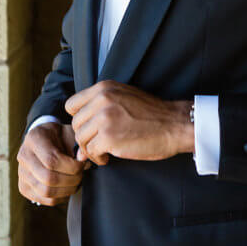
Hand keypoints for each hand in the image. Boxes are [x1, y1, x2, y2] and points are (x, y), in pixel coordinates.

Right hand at [16, 122, 89, 205]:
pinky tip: (67, 187)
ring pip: (46, 192)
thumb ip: (77, 145)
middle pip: (48, 178)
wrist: (43, 139)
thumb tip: (83, 159)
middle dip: (71, 180)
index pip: (51, 160)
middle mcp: (24, 156)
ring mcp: (22, 174)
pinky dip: (62, 197)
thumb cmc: (58, 136)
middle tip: (81, 174)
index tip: (82, 164)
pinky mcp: (24, 188)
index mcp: (34, 139)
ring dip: (68, 190)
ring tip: (76, 181)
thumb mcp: (68, 133)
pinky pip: (46, 200)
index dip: (71, 166)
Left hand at [64, 80, 193, 165]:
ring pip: (81, 139)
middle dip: (85, 137)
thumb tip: (80, 126)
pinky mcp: (109, 137)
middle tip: (98, 144)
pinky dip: (98, 158)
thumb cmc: (152, 114)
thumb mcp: (124, 96)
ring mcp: (104, 118)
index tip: (90, 128)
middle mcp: (102, 99)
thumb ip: (101, 105)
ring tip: (105, 151)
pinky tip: (109, 157)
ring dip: (90, 149)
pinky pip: (91, 151)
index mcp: (104, 88)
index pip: (72, 105)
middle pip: (75, 124)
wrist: (175, 125)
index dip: (79, 119)